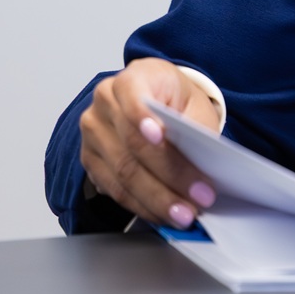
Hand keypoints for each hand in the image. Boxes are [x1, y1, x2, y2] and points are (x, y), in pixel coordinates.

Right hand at [78, 58, 221, 228]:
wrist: (158, 102)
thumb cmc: (176, 101)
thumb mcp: (192, 104)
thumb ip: (194, 128)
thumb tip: (203, 164)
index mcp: (132, 79)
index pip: (133, 97)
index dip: (143, 119)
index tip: (160, 137)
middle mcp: (105, 103)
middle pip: (132, 145)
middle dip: (168, 176)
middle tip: (196, 198)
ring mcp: (93, 132)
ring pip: (122, 173)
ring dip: (156, 199)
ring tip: (182, 214)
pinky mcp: (90, 160)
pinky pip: (114, 189)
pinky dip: (142, 205)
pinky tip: (162, 214)